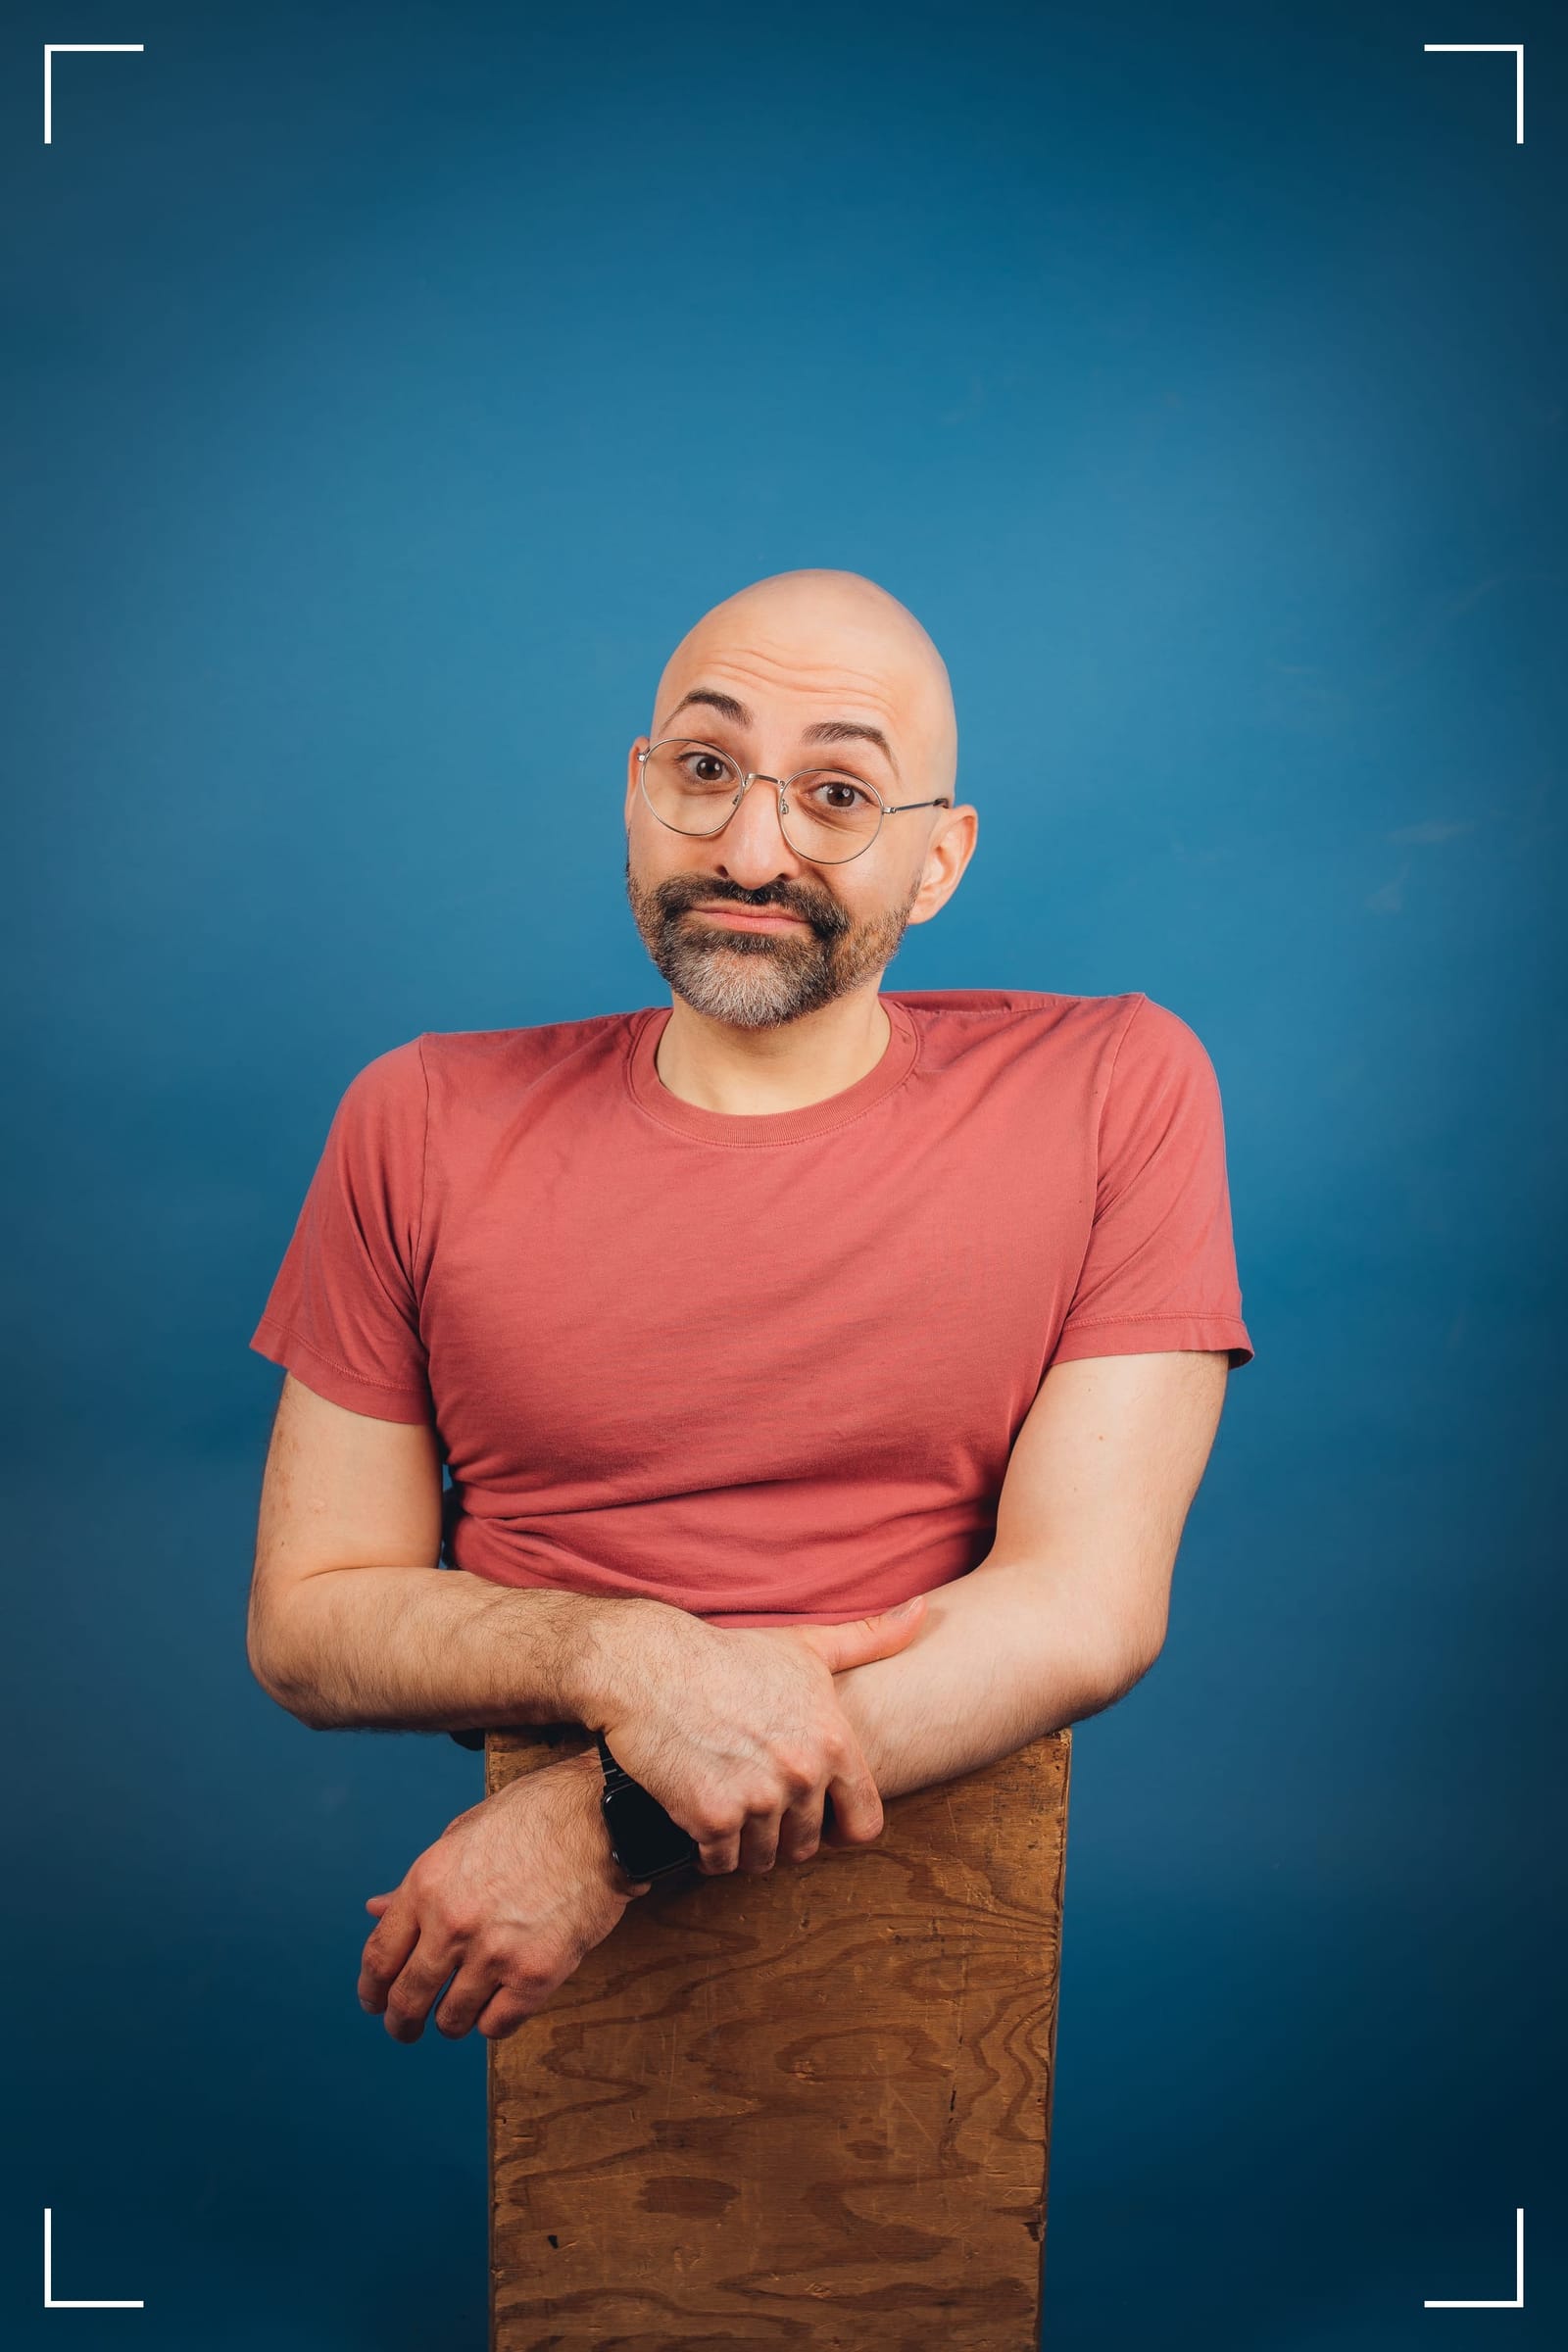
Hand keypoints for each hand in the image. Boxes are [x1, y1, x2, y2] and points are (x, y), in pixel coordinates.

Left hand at [356, 1750, 646, 2042]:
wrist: (601, 1819)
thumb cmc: (534, 1817)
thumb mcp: (462, 1835)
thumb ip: (419, 1883)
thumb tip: (374, 1909)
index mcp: (427, 1885)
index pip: (380, 1957)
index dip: (371, 1988)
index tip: (374, 2001)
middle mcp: (453, 1924)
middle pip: (408, 1998)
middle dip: (401, 2022)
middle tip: (405, 2028)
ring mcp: (495, 1953)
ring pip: (452, 2019)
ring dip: (451, 2021)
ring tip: (460, 2012)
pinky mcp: (536, 1976)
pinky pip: (497, 2025)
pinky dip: (493, 2021)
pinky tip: (499, 2004)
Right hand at [591, 1593, 927, 1876]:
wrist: (648, 1663)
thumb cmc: (727, 1655)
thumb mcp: (805, 1646)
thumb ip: (869, 1638)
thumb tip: (923, 1612)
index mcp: (833, 1742)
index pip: (865, 1824)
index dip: (838, 1825)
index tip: (811, 1811)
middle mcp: (802, 1775)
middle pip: (806, 1847)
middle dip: (781, 1833)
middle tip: (753, 1801)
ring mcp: (757, 1799)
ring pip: (761, 1859)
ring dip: (742, 1843)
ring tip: (724, 1803)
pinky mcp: (710, 1817)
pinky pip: (718, 1862)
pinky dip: (705, 1849)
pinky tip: (695, 1812)